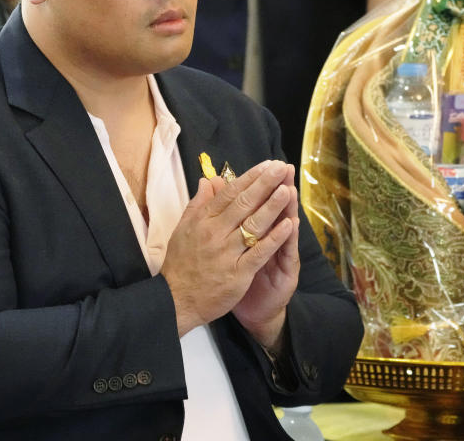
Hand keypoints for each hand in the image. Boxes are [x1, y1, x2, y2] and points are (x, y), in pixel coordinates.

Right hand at [161, 160, 296, 336]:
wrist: (176, 299)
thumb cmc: (180, 263)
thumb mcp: (183, 228)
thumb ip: (198, 204)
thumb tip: (207, 180)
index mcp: (202, 220)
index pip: (229, 193)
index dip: (250, 178)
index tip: (267, 165)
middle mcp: (215, 233)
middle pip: (243, 204)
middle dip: (264, 184)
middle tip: (281, 168)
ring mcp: (227, 253)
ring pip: (253, 225)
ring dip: (272, 207)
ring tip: (288, 190)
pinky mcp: (238, 273)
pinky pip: (258, 253)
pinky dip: (273, 239)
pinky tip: (288, 226)